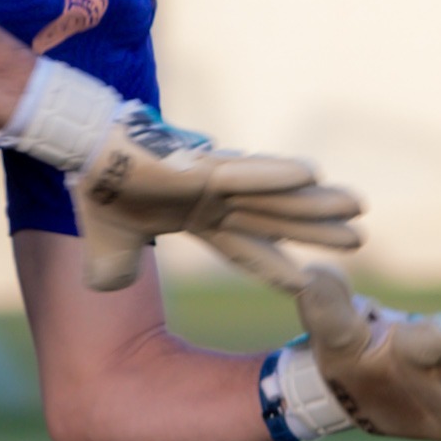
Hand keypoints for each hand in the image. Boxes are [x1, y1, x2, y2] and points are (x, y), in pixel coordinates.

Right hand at [69, 106, 364, 291]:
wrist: (80, 154)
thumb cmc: (97, 190)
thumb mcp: (111, 244)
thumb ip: (115, 267)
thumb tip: (107, 286)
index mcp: (199, 218)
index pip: (245, 248)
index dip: (276, 266)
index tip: (307, 283)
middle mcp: (215, 198)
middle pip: (276, 220)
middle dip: (316, 231)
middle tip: (360, 240)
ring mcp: (214, 180)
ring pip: (275, 197)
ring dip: (316, 204)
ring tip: (359, 207)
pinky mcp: (203, 165)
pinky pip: (246, 172)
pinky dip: (276, 174)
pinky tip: (312, 174)